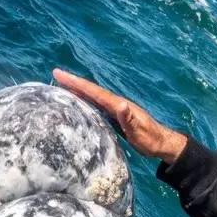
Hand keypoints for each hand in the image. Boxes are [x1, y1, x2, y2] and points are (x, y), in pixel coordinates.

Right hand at [52, 69, 186, 163]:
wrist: (161, 142)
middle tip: (55, 73)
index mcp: (118, 105)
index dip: (77, 83)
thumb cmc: (150, 139)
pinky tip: (78, 101)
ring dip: (78, 89)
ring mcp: (115, 109)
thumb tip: (120, 104)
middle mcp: (115, 104)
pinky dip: (85, 100)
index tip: (60, 74)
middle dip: (74, 82)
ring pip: (92, 97)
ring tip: (61, 84)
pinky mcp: (114, 116)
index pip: (94, 92)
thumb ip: (129, 119)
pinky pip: (96, 105)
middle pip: (91, 91)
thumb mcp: (139, 131)